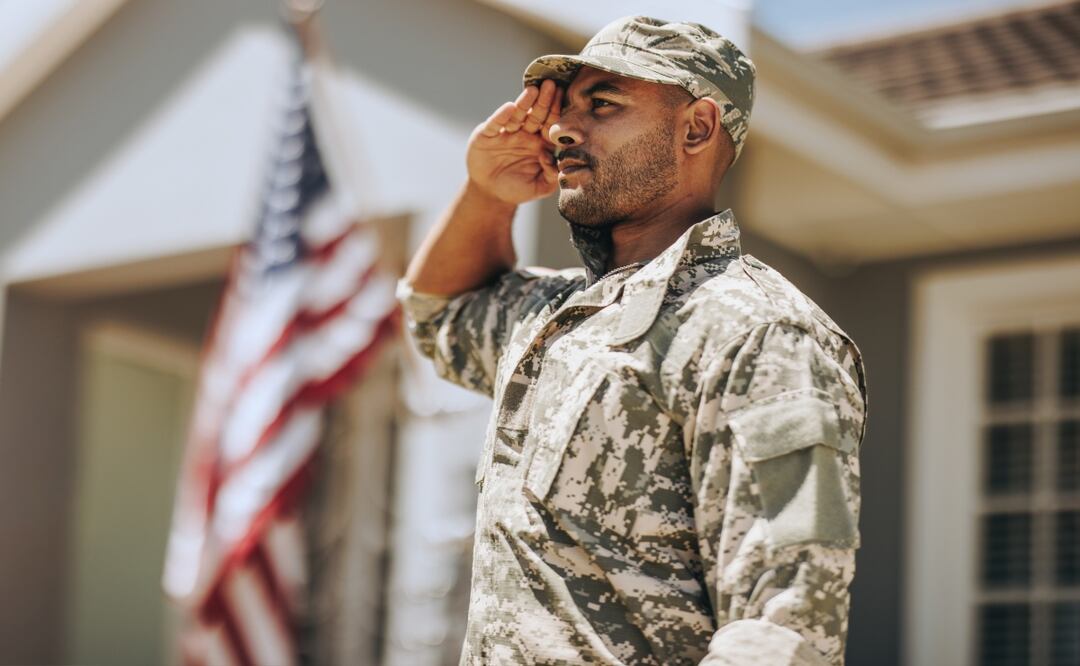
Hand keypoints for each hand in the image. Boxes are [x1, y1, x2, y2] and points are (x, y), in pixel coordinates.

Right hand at [466, 79, 562, 204]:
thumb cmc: (518, 188)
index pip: (550, 124)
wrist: (490, 193)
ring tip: (533, 90)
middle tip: (552, 85)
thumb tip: (553, 159)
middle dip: (544, 100)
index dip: (556, 111)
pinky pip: (495, 124)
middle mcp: (524, 134)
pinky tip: (509, 107)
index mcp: (540, 143)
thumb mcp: (540, 187)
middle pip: (536, 115)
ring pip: (517, 115)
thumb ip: (552, 176)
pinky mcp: (487, 135)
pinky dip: (501, 116)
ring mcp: (506, 133)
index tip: (564, 96)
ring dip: (525, 103)